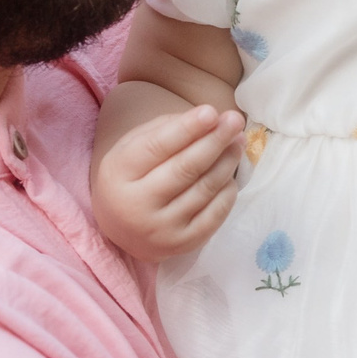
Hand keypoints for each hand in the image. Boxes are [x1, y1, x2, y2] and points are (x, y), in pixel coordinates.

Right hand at [91, 102, 246, 261]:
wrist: (121, 226)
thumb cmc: (133, 175)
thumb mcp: (134, 146)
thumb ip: (168, 129)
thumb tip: (212, 119)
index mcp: (118, 173)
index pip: (157, 146)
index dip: (187, 128)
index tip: (211, 111)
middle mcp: (136, 205)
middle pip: (185, 168)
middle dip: (215, 141)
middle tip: (235, 120)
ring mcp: (160, 229)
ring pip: (204, 189)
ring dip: (227, 162)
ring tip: (238, 142)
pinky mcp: (181, 246)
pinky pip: (214, 215)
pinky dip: (227, 191)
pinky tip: (230, 175)